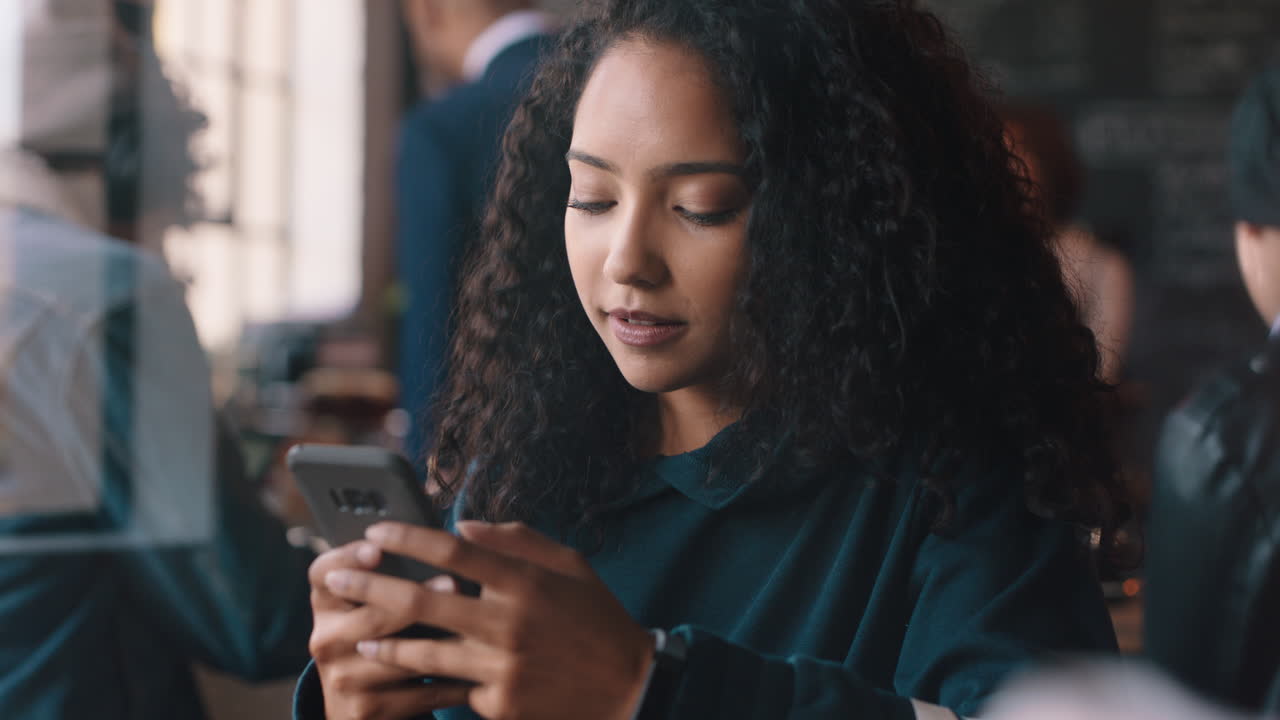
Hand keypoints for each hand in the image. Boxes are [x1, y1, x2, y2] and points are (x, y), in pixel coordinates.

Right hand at [308, 541, 471, 718]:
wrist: (362, 705)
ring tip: (474, 628)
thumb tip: (450, 533)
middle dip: (414, 598)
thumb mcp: (375, 604)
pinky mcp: (365, 711)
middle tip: (454, 581)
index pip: (323, 573)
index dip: (346, 558)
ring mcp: (343, 679)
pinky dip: (452, 682)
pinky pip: (418, 693)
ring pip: (396, 656)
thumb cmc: (384, 634)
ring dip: (440, 642)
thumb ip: (395, 572)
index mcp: (326, 604)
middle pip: (369, 616)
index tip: (376, 548)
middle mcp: (325, 640)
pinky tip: (481, 670)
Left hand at [321, 521, 655, 719]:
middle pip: (421, 599)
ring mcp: (502, 667)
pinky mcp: (500, 704)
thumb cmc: (598, 620)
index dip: (407, 537)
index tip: (376, 531)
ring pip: (423, 652)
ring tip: (355, 639)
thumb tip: (462, 524)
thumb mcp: (571, 566)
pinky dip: (427, 683)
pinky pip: (453, 689)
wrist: (630, 690)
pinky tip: (402, 680)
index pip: (452, 549)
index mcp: (526, 581)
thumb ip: (517, 540)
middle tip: (334, 576)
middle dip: (370, 586)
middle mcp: (509, 622)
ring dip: (383, 644)